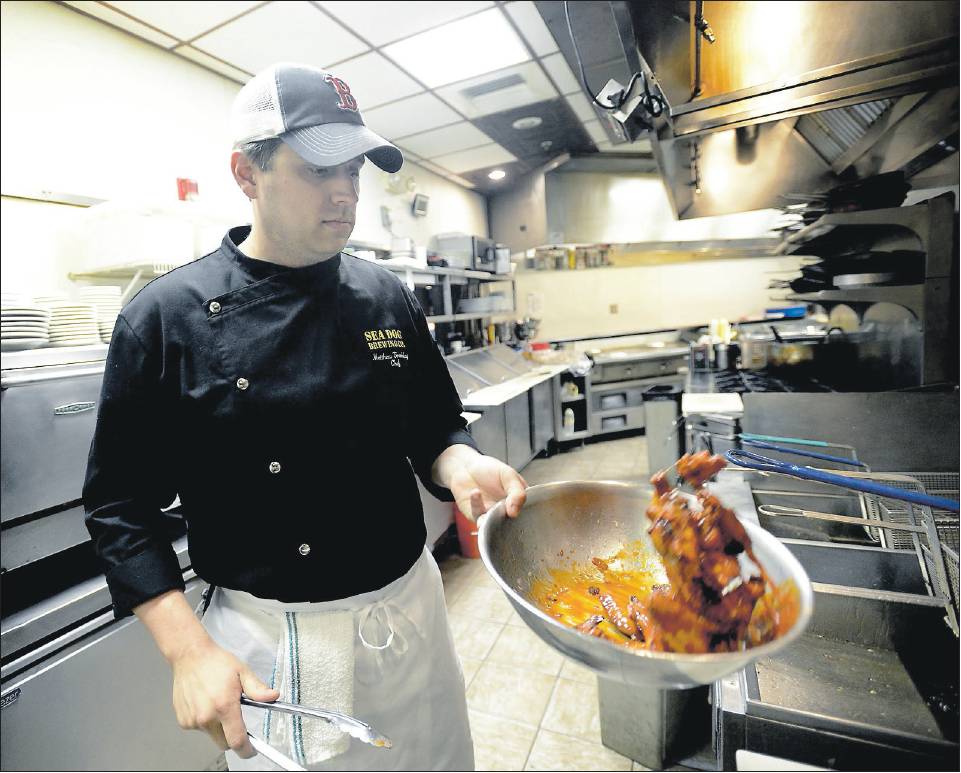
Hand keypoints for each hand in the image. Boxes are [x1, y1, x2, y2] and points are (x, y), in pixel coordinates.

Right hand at [170, 639, 279, 758]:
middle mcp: (206, 717)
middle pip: (224, 742)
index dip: (246, 750)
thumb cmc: (215, 663)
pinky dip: (206, 722)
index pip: (236, 740)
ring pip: (212, 736)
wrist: (190, 656)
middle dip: (233, 735)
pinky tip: (206, 703)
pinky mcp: (183, 721)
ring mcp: (193, 720)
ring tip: (218, 702)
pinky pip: (200, 729)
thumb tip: (273, 696)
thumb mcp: (242, 672)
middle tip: (235, 716)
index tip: (251, 751)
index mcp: (224, 706)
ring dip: (218, 726)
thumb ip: (258, 689)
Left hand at [442, 448, 527, 519]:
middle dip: (507, 518)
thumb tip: (515, 512)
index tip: (517, 510)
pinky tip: (476, 492)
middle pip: (512, 522)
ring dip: (491, 516)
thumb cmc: (488, 469)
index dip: (524, 514)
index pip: (528, 512)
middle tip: (504, 511)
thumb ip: (517, 491)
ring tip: (489, 505)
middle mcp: (507, 510)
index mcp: (519, 499)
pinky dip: (477, 504)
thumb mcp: (508, 474)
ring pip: (495, 524)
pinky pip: (479, 516)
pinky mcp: (478, 517)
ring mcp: (493, 515)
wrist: (465, 467)